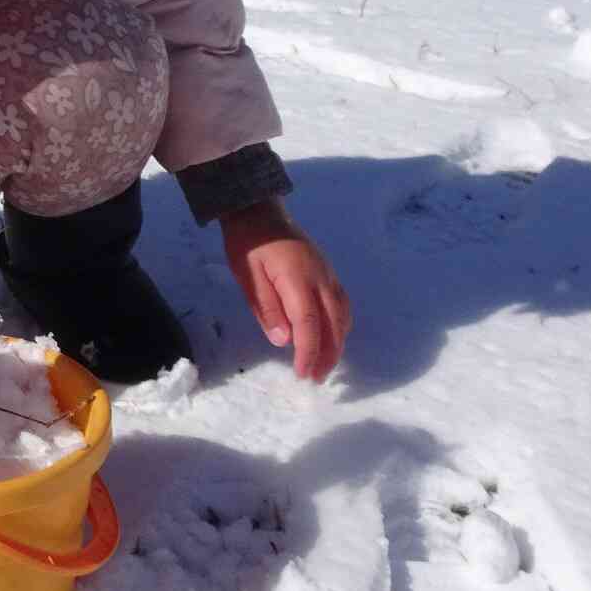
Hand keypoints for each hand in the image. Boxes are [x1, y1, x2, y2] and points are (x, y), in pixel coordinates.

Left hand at [220, 199, 351, 382]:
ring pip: (342, 315)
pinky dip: (340, 326)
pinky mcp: (328, 273)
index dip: (308, 352)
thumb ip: (266, 308)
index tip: (303, 374)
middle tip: (316, 379)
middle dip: (327, 355)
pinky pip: (342, 304)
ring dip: (337, 343)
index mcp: (297, 280)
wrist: (260, 212)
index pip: (309, 324)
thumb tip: (283, 340)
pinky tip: (332, 337)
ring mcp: (328, 274)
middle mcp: (320, 278)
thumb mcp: (247, 277)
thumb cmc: (249, 245)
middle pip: (333, 324)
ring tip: (324, 365)